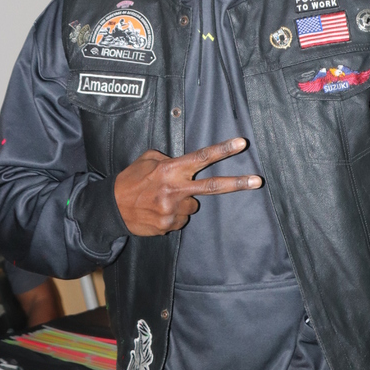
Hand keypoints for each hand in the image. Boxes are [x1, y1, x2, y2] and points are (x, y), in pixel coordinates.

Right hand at [114, 138, 261, 235]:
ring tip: (162, 199)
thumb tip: (184, 165)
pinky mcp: (169, 225)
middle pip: (213, 186)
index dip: (223, 150)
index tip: (241, 144)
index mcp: (171, 169)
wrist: (111, 208)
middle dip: (237, 183)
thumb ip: (169, 159)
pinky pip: (181, 218)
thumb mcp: (147, 160)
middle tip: (257, 180)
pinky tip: (158, 210)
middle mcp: (176, 189)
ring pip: (193, 204)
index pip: (202, 157)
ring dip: (183, 200)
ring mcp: (174, 209)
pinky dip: (174, 214)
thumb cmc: (131, 180)